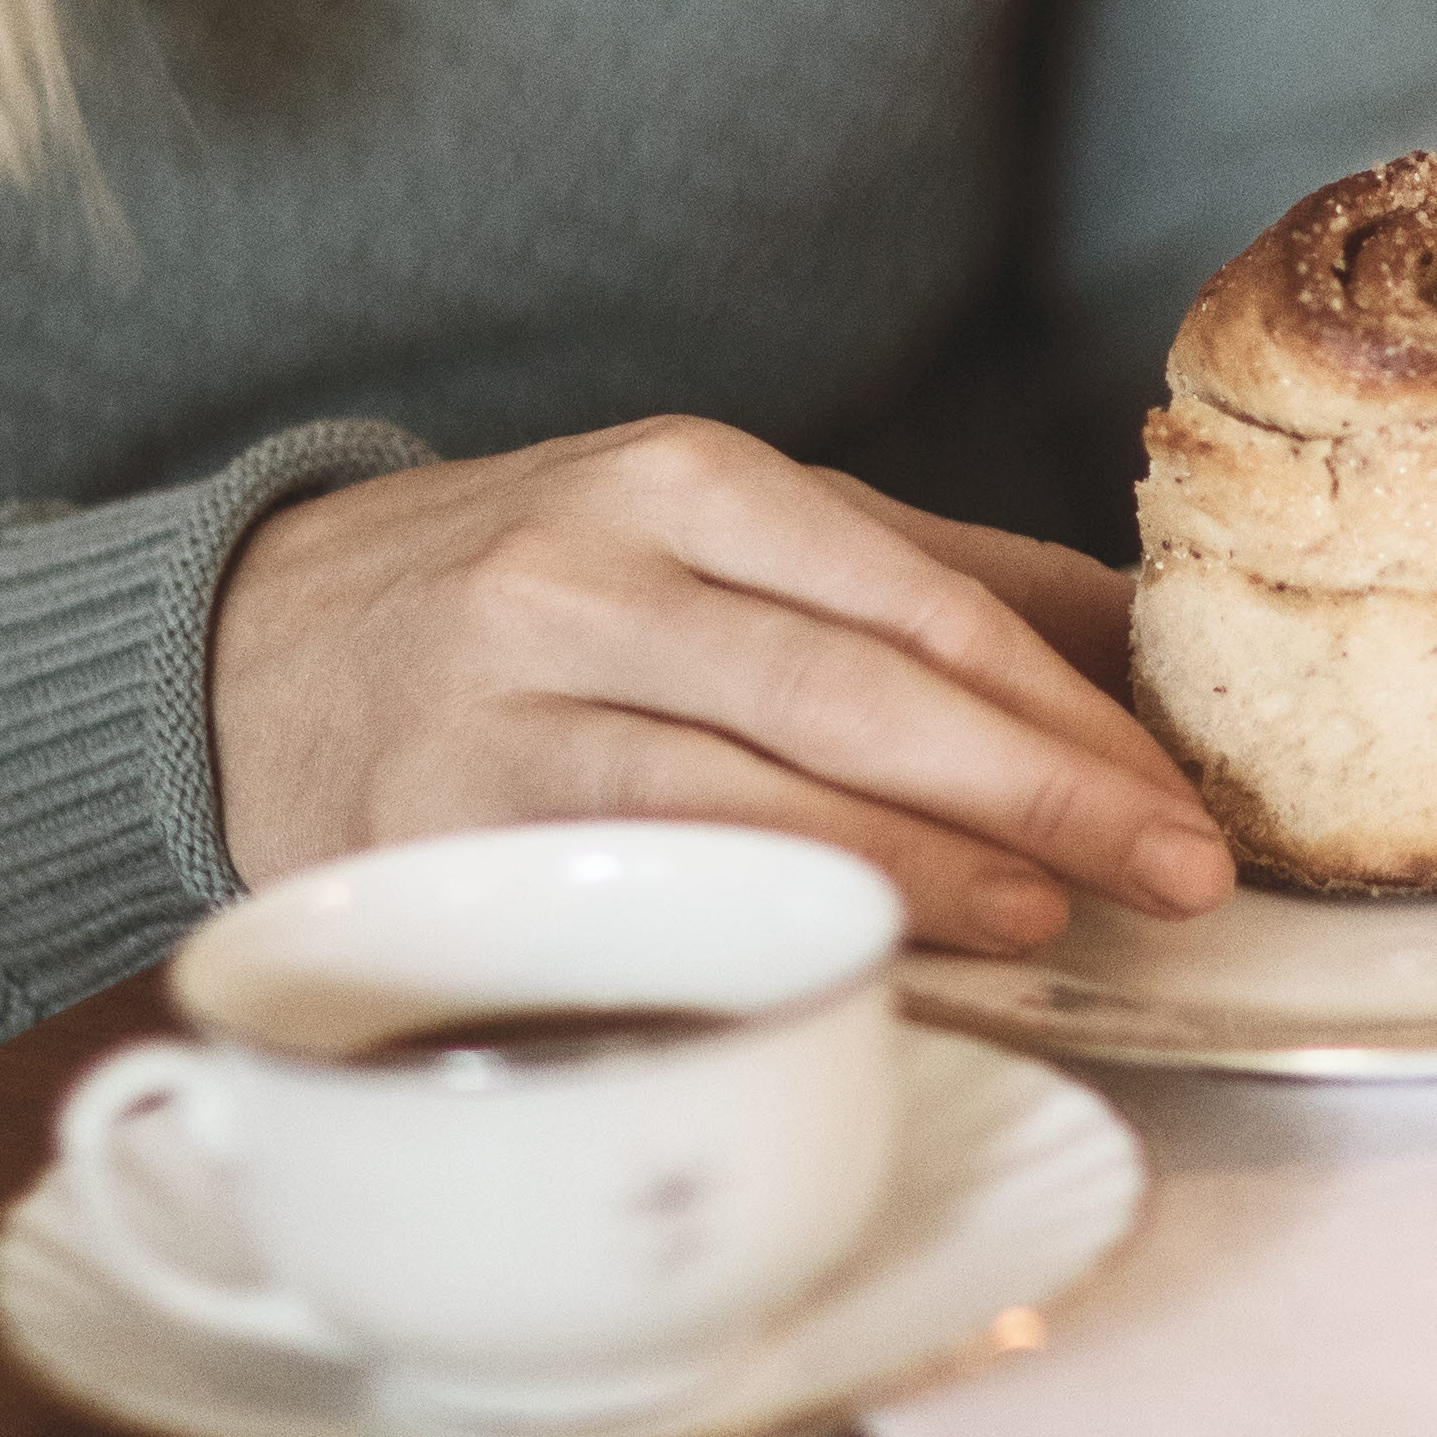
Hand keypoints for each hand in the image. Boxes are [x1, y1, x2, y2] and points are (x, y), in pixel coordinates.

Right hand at [207, 419, 1236, 951]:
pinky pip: (635, 877)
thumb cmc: (538, 600)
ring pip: (748, 786)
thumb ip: (926, 580)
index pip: (915, 595)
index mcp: (685, 479)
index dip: (1063, 700)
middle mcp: (592, 571)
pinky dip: (764, 916)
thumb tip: (1144, 650)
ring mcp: (509, 702)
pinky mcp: (448, 826)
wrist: (250, 648)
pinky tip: (863, 957)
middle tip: (1180, 866)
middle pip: (852, 686)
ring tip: (1054, 912)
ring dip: (919, 863)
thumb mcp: (718, 536)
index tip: (1186, 785)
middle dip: (1038, 784)